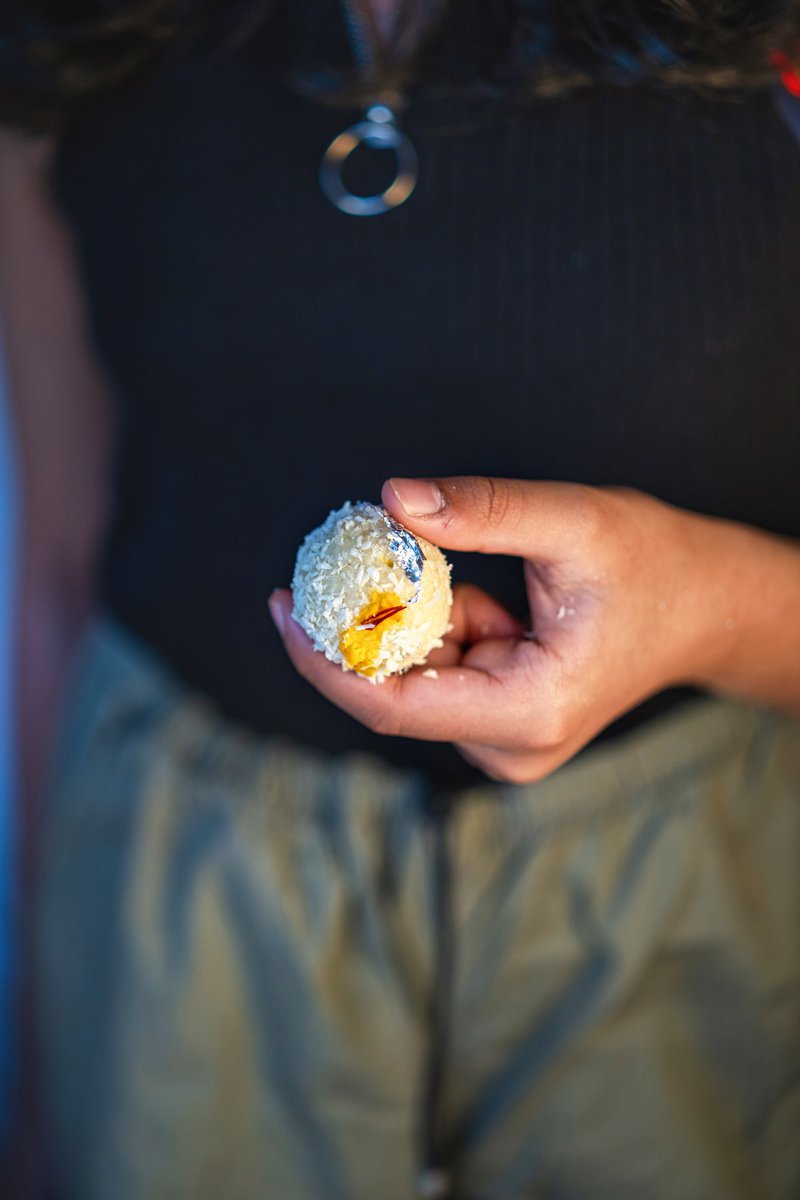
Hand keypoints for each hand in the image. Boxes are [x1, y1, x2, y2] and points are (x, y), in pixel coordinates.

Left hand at [269, 476, 790, 782]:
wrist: (707, 608)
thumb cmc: (657, 568)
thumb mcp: (575, 522)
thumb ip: (482, 512)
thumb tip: (391, 499)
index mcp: (529, 711)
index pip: (391, 705)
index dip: (324, 658)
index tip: (282, 606)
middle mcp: (511, 746)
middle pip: (394, 692)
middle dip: (361, 622)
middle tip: (340, 551)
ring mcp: (507, 741)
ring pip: (415, 679)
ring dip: (409, 618)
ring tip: (456, 573)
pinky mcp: (502, 724)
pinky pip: (439, 674)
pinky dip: (435, 626)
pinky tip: (480, 600)